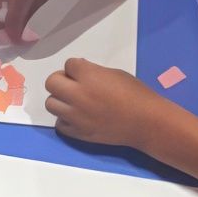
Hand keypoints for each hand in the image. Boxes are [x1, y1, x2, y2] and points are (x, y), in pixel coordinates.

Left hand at [46, 57, 160, 148]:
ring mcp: (76, 116)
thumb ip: (94, 72)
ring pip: (50, 103)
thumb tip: (79, 71)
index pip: (68, 64)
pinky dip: (66, 119)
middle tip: (73, 84)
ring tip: (74, 102)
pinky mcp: (78, 132)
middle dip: (61, 80)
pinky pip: (59, 124)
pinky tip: (78, 117)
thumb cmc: (136, 94)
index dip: (76, 67)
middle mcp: (77, 95)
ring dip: (60, 100)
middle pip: (51, 82)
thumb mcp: (115, 74)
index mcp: (88, 76)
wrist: (146, 122)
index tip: (84, 72)